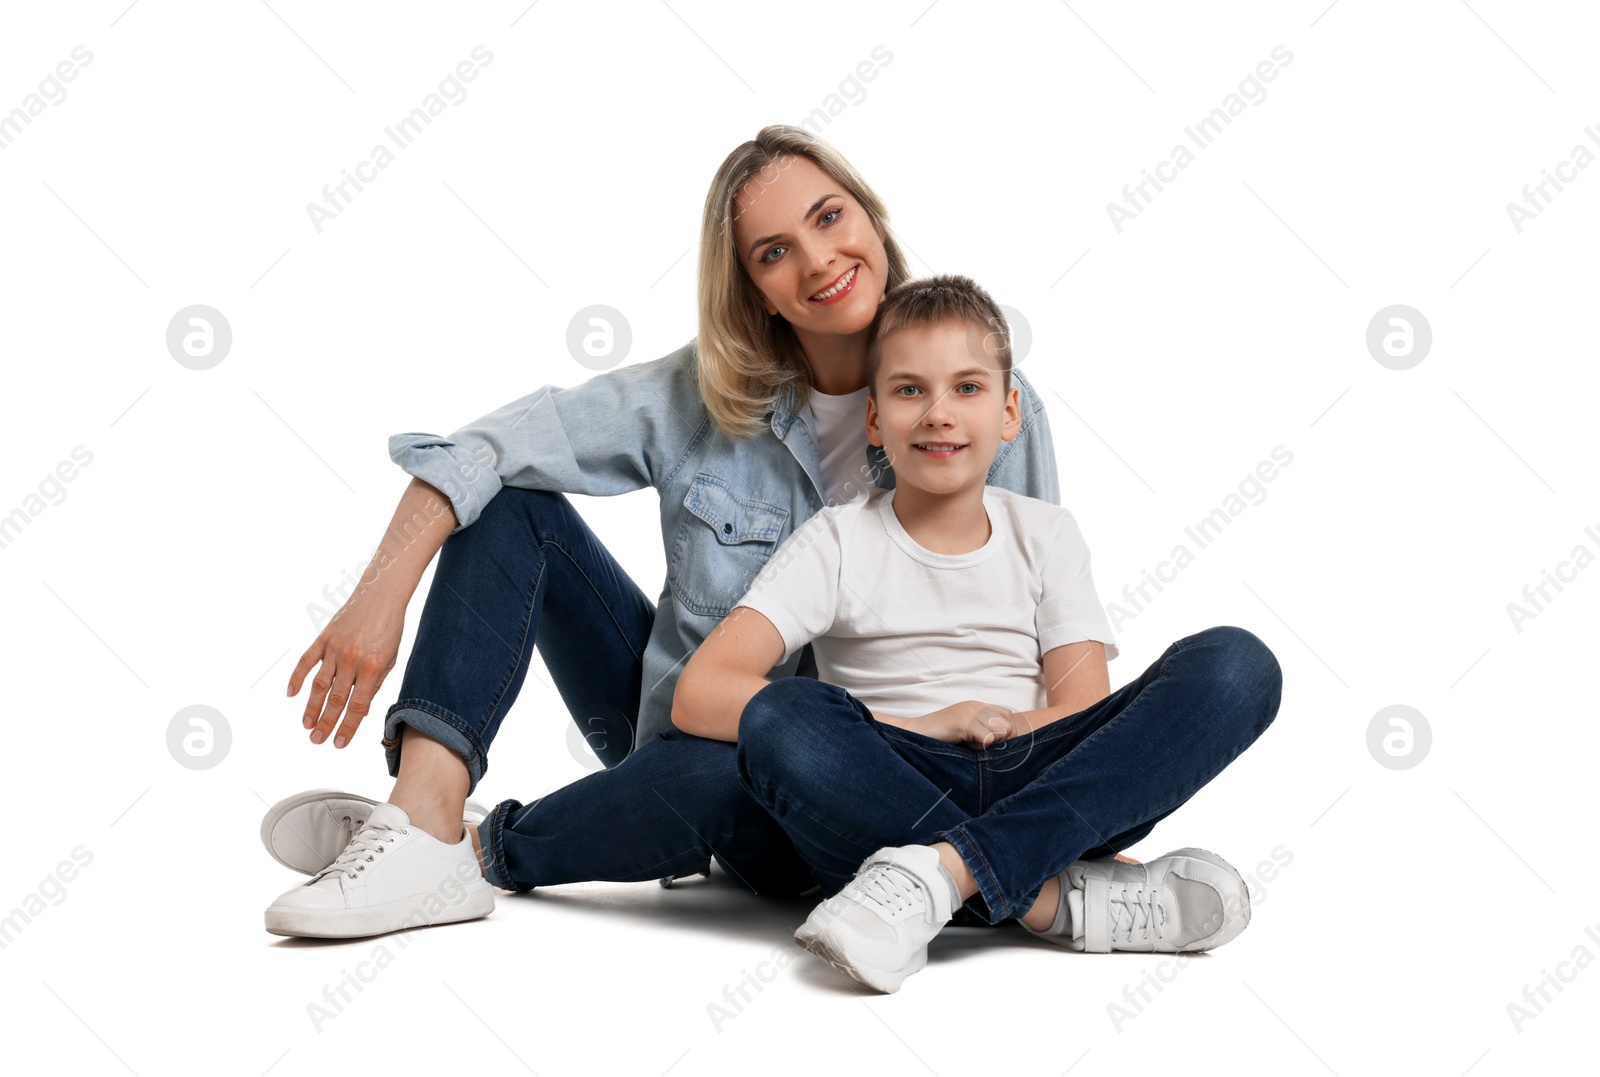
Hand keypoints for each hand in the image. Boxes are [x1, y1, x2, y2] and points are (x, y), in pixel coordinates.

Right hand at [287, 583, 406, 748]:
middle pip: (336, 699)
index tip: (338, 744)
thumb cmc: (389, 629)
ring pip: (319, 685)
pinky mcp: (323, 638)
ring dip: (311, 707)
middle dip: (326, 723)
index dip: (348, 727)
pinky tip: (290, 694)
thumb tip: (359, 710)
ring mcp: (335, 648)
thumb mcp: (390, 659)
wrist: (380, 595)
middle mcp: (352, 659)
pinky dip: (296, 677)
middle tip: (316, 740)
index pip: (358, 705)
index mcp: (373, 667)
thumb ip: (374, 684)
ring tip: (306, 725)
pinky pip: (306, 661)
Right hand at [907, 700, 1016, 748]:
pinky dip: (980, 748)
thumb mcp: (964, 730)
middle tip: (979, 745)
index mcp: (977, 705)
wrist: (912, 733)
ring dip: (989, 744)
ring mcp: (970, 712)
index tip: (992, 745)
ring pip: (1002, 732)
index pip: (1008, 716)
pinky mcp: (964, 722)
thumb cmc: (937, 737)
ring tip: (970, 744)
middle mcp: (976, 705)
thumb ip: (981, 730)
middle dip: (1000, 741)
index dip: (1006, 733)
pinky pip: (988, 739)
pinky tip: (964, 745)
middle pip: (1009, 725)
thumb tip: (1004, 743)